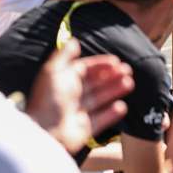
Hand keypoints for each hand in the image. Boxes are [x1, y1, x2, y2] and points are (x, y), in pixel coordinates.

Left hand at [26, 39, 132, 153]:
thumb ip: (64, 55)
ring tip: (129, 83)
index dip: (100, 64)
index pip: (85, 69)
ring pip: (101, 99)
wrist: (44, 132)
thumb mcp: (53, 71)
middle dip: (111, 76)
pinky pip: (101, 119)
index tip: (115, 61)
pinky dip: (112, 113)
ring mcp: (78, 113)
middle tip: (127, 70)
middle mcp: (71, 97)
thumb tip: (73, 40)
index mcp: (63, 81)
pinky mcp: (85, 130)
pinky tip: (121, 106)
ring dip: (115, 90)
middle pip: (95, 83)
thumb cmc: (48, 100)